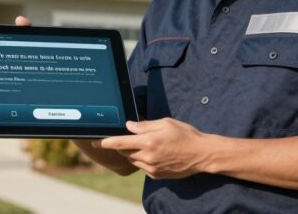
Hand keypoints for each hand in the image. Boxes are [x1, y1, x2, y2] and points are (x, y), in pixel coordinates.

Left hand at [96, 118, 213, 178]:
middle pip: (125, 152)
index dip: (106, 142)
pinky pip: (142, 166)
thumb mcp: (165, 123)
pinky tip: (155, 152)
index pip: (120, 143)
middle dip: (124, 144)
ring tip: (148, 144)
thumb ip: (145, 125)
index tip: (96, 142)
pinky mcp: (156, 175)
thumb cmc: (185, 134)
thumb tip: (129, 126)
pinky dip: (142, 159)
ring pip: (132, 160)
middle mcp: (147, 157)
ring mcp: (151, 168)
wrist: (201, 154)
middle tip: (132, 137)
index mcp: (148, 142)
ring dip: (134, 152)